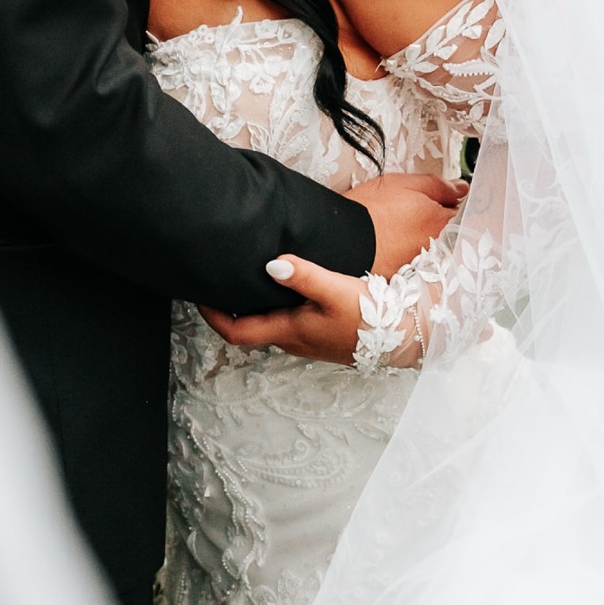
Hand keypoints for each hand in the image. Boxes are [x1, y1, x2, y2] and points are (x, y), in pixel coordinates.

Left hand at [199, 255, 368, 365]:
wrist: (404, 337)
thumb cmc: (370, 318)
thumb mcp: (337, 291)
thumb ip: (304, 277)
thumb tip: (271, 265)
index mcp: (289, 331)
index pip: (236, 331)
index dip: (211, 315)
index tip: (199, 292)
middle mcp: (292, 339)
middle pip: (248, 326)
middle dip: (228, 305)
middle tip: (217, 277)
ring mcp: (306, 338)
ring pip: (268, 321)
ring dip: (252, 303)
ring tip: (244, 275)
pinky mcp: (320, 332)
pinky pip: (286, 318)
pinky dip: (274, 303)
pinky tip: (282, 283)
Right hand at [347, 172, 465, 277]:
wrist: (341, 238)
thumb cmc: (368, 209)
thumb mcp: (404, 183)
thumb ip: (438, 185)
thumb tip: (460, 189)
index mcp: (440, 221)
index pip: (462, 213)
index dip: (452, 206)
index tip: (446, 202)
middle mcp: (437, 246)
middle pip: (450, 233)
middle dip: (440, 224)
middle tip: (417, 216)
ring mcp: (422, 263)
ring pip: (434, 249)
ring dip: (424, 240)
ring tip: (401, 231)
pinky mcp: (406, 276)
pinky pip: (417, 263)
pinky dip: (409, 254)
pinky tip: (393, 246)